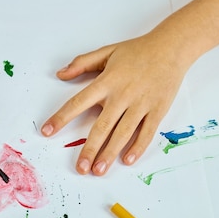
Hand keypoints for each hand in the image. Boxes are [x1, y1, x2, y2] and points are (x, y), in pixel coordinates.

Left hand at [41, 30, 190, 175]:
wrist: (171, 47)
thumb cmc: (138, 51)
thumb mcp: (107, 51)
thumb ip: (82, 63)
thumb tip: (60, 74)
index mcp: (107, 81)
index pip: (78, 102)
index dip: (61, 117)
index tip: (47, 131)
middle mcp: (122, 95)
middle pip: (102, 126)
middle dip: (89, 148)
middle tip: (81, 168)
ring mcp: (141, 104)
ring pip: (123, 133)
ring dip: (110, 153)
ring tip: (99, 170)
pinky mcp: (157, 110)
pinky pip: (146, 132)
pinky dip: (137, 147)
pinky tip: (127, 160)